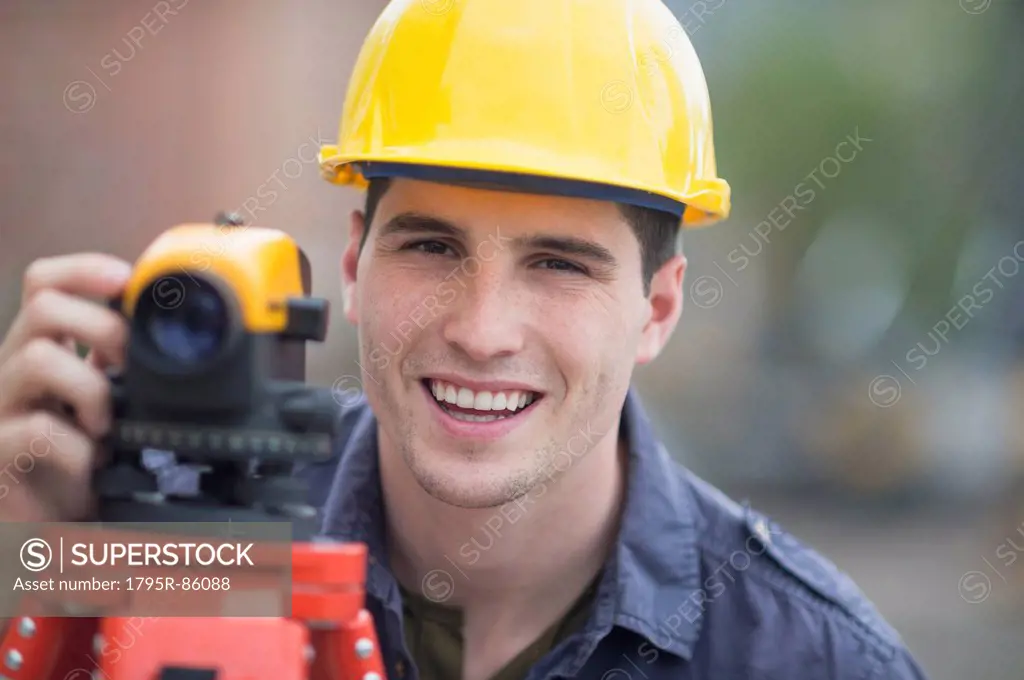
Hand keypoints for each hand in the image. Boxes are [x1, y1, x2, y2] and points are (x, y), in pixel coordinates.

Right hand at [0, 253, 132, 520]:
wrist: (46, 529)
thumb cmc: (80, 464)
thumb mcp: (107, 407)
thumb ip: (117, 369)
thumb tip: (163, 332)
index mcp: (39, 351)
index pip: (43, 284)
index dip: (83, 269)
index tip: (127, 278)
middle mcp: (11, 371)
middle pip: (43, 306)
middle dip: (102, 327)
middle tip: (131, 367)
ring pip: (37, 358)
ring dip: (90, 389)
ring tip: (108, 426)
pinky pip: (34, 430)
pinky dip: (76, 447)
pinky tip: (91, 464)